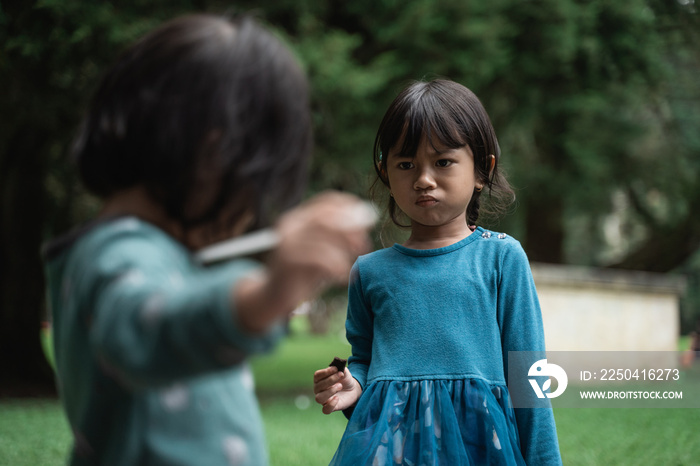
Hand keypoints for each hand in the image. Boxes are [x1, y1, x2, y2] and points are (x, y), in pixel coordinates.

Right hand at [235, 191, 373, 331]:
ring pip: (324, 238)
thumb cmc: (303, 273)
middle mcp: (290, 224)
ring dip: (344, 251)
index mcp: (298, 217)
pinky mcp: (287, 259)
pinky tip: (343, 277)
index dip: (350, 206)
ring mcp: (286, 241)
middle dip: (350, 229)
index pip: (327, 200)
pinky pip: (320, 258)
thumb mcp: (321, 251)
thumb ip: (338, 236)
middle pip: (327, 217)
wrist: (275, 296)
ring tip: (351, 264)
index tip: (369, 219)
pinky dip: (337, 266)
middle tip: (364, 245)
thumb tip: (366, 221)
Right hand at [313, 365, 361, 413]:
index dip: (326, 372)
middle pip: (318, 386)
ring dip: (329, 391)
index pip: (317, 375)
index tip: (336, 368)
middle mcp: (319, 390)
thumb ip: (340, 368)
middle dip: (330, 380)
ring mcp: (324, 399)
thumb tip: (337, 365)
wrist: (353, 389)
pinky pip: (325, 410)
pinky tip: (337, 398)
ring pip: (319, 398)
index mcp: (319, 379)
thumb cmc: (345, 379)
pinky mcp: (330, 407)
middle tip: (340, 375)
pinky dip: (330, 405)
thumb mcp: (344, 372)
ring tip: (340, 386)